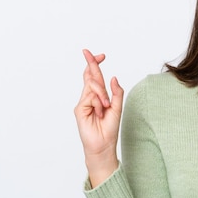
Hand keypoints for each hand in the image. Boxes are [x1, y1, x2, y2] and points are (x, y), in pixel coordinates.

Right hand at [74, 49, 123, 186]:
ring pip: (92, 87)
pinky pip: (90, 98)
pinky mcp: (79, 109)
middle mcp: (90, 98)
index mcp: (99, 96)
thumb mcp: (117, 108)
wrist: (103, 145)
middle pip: (90, 77)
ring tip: (106, 107)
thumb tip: (113, 77)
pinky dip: (98, 103)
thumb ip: (116, 93)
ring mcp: (83, 103)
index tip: (99, 55)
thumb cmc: (110, 129)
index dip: (96, 65)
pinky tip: (101, 112)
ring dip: (102, 94)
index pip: (96, 77)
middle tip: (88, 52)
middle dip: (90, 63)